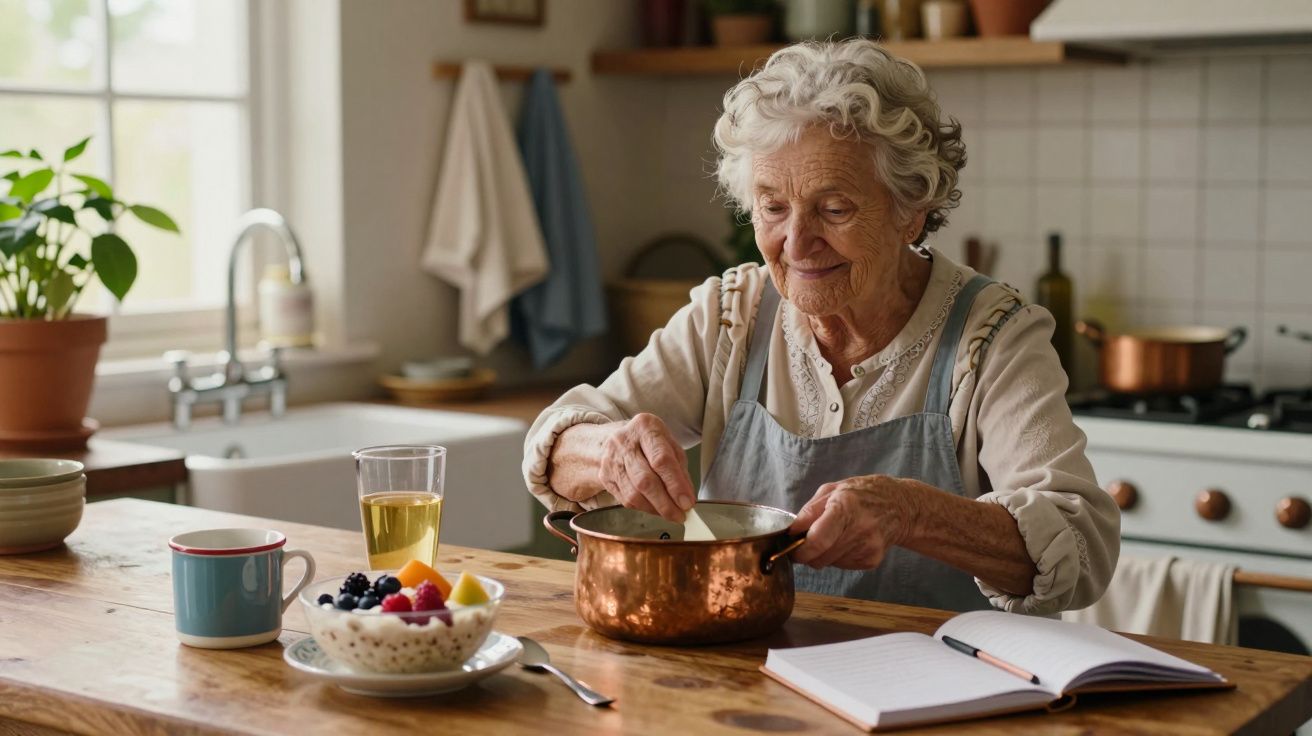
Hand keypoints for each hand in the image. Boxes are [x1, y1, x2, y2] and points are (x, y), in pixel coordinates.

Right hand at [599, 413, 695, 521]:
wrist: (617, 441)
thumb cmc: (649, 443)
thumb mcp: (670, 445)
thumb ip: (680, 470)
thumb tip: (686, 497)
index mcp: (645, 427)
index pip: (661, 460)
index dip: (675, 485)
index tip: (687, 502)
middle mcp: (624, 441)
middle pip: (645, 480)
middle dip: (665, 503)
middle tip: (680, 514)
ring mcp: (611, 459)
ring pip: (633, 494)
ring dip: (655, 508)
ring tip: (670, 513)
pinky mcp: (605, 476)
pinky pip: (626, 500)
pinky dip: (644, 508)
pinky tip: (655, 508)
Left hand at [787, 475, 920, 569]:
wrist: (901, 507)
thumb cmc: (863, 494)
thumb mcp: (833, 490)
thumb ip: (809, 511)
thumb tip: (791, 531)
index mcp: (846, 507)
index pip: (817, 540)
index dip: (800, 550)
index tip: (793, 549)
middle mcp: (859, 529)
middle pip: (820, 557)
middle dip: (808, 553)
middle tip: (810, 541)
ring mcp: (868, 548)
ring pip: (829, 563)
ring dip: (824, 554)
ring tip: (835, 535)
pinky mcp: (872, 560)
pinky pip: (843, 565)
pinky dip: (839, 556)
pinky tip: (849, 541)